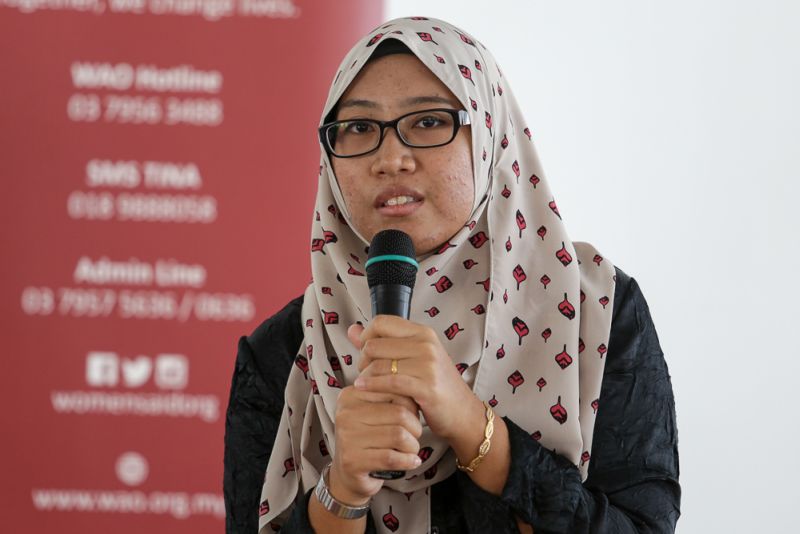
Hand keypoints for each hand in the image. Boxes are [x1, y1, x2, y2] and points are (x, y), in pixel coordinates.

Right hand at [330, 386, 422, 504]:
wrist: (347, 473)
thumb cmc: (367, 439)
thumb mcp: (374, 411)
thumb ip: (391, 397)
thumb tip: (415, 391)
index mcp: (351, 395)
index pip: (394, 390)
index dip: (411, 405)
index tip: (411, 417)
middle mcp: (346, 414)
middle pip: (400, 413)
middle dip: (415, 427)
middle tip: (414, 436)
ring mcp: (347, 438)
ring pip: (398, 436)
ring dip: (412, 446)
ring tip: (411, 450)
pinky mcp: (352, 461)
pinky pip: (391, 458)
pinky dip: (408, 461)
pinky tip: (411, 462)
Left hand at [349, 315, 482, 441]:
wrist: (463, 413)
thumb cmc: (435, 385)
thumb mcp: (412, 358)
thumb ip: (381, 342)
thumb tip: (352, 329)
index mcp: (423, 332)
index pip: (381, 322)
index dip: (366, 336)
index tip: (365, 352)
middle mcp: (426, 344)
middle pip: (375, 343)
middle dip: (363, 359)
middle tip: (365, 371)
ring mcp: (428, 365)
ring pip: (379, 364)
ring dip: (365, 375)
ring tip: (365, 383)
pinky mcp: (426, 386)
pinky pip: (389, 382)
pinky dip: (371, 386)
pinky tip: (363, 389)